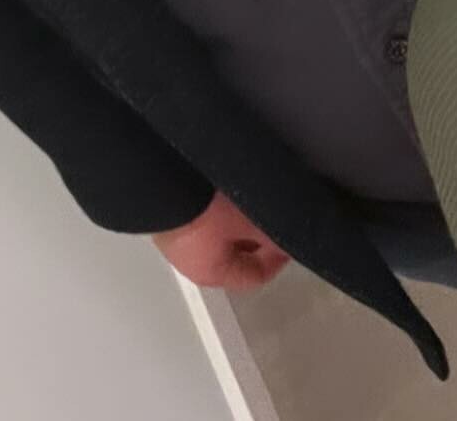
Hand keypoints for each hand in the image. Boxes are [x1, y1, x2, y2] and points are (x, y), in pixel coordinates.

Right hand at [151, 192, 291, 290]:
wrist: (163, 180)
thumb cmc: (204, 212)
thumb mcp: (248, 222)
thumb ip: (273, 233)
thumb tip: (293, 238)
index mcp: (212, 273)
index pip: (254, 276)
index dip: (278, 258)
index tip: (292, 236)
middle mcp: (193, 260)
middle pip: (238, 253)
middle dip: (258, 234)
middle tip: (274, 212)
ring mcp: (179, 235)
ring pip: (222, 231)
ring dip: (240, 216)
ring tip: (255, 193)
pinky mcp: (172, 209)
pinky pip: (207, 212)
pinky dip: (222, 203)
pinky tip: (232, 183)